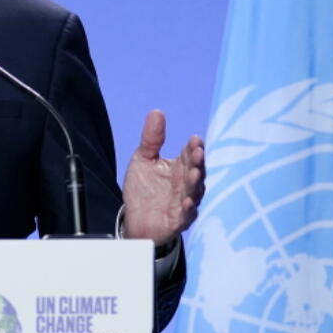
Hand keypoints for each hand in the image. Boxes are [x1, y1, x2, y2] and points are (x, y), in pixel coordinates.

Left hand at [121, 110, 204, 246]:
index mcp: (180, 168)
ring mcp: (184, 202)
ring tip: (194, 173)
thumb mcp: (143, 160)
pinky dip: (189, 209)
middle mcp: (186, 184)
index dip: (193, 148)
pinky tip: (187, 202)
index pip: (190, 155)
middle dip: (198, 162)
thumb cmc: (144, 189)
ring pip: (194, 192)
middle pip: (196, 171)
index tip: (195, 139)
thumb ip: (152, 139)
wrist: (135, 219)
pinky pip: (187, 215)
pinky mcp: (178, 221)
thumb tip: (157, 111)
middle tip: (197, 153)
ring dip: (196, 183)